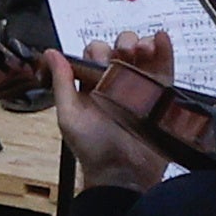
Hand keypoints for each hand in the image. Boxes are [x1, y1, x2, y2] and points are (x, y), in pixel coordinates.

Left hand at [49, 29, 179, 187]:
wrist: (123, 176)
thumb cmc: (93, 150)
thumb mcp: (70, 116)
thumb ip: (62, 84)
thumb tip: (51, 54)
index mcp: (92, 86)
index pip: (95, 55)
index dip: (99, 50)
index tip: (102, 58)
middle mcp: (116, 85)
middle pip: (121, 50)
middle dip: (123, 43)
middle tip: (125, 52)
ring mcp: (139, 90)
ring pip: (142, 55)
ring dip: (143, 44)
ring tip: (143, 49)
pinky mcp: (160, 97)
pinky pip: (164, 69)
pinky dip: (164, 50)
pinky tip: (161, 39)